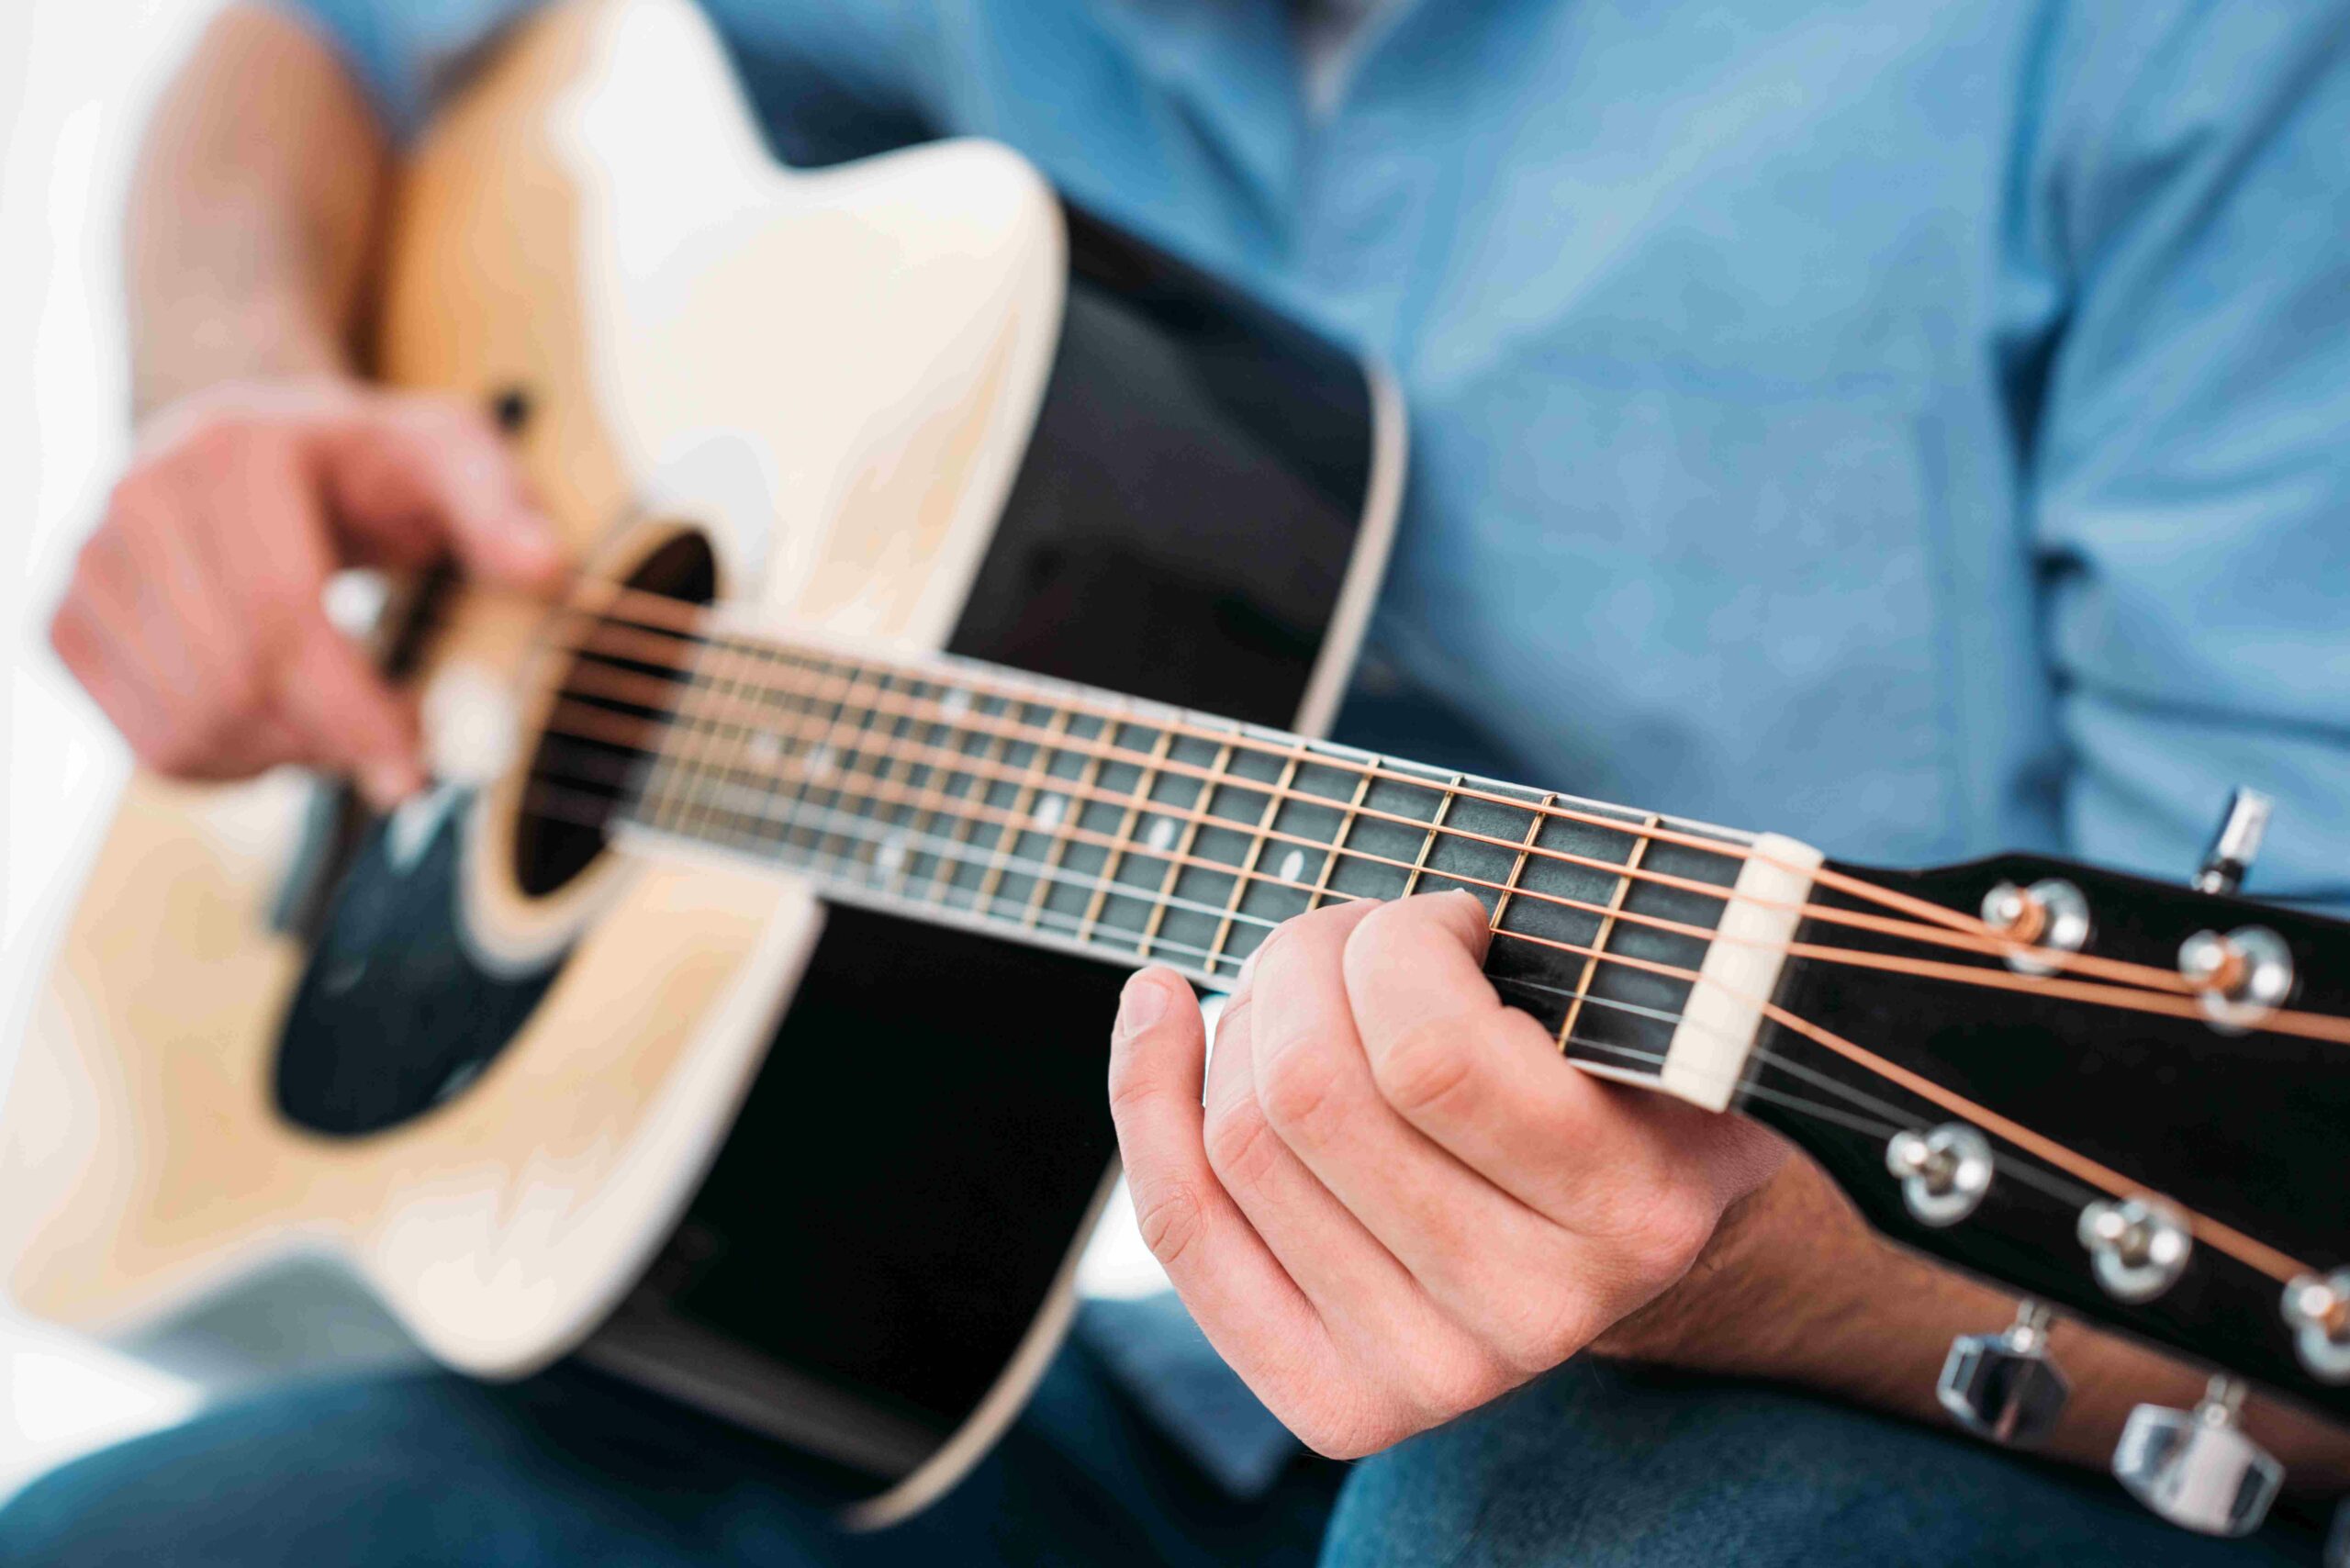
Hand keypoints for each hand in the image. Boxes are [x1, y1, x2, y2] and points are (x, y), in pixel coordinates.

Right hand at [50, 379, 562, 805]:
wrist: (250, 443)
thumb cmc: (363, 460)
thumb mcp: (446, 452)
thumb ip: (498, 503)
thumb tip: (544, 569)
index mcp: (227, 452)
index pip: (281, 614)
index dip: (352, 708)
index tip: (418, 772)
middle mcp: (134, 501)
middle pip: (232, 680)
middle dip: (329, 744)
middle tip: (400, 766)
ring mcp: (85, 565)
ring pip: (189, 725)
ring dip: (287, 761)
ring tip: (349, 732)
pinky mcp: (65, 625)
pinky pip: (151, 746)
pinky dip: (234, 767)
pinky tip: (288, 731)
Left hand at [1106, 890, 1785, 1457]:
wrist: (1623, 1249)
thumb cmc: (1619, 1086)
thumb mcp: (1637, 1010)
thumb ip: (1556, 964)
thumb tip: (1359, 938)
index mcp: (1632, 1208)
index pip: (1430, 1053)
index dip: (1399, 945)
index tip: (1441, 922)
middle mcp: (1531, 1311)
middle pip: (1309, 1092)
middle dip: (1304, 965)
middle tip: (1349, 940)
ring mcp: (1427, 1374)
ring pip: (1238, 1143)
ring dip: (1243, 1019)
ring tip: (1299, 992)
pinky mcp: (1336, 1404)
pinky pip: (1186, 1227)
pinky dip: (1146, 1094)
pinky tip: (1160, 1008)